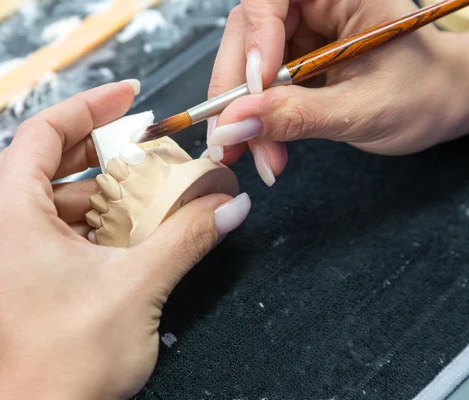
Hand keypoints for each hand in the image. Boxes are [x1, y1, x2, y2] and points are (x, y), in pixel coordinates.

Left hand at [0, 82, 250, 398]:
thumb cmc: (67, 368)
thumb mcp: (138, 287)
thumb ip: (187, 237)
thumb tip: (226, 207)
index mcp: (6, 217)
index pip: (41, 131)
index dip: (89, 107)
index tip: (127, 98)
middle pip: (42, 161)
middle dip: (97, 150)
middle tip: (141, 146)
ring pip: (44, 198)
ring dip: (93, 190)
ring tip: (139, 193)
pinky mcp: (5, 279)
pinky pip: (41, 229)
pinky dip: (80, 221)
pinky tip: (118, 231)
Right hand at [206, 0, 468, 185]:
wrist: (436, 107)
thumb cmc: (420, 94)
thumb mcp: (360, 109)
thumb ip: (297, 115)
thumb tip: (236, 124)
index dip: (255, 39)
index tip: (254, 90)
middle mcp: (313, 6)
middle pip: (247, 34)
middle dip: (237, 92)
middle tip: (234, 140)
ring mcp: (298, 34)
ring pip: (244, 64)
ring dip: (242, 114)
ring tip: (260, 155)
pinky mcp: (289, 61)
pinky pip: (255, 86)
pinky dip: (254, 119)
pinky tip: (263, 146)